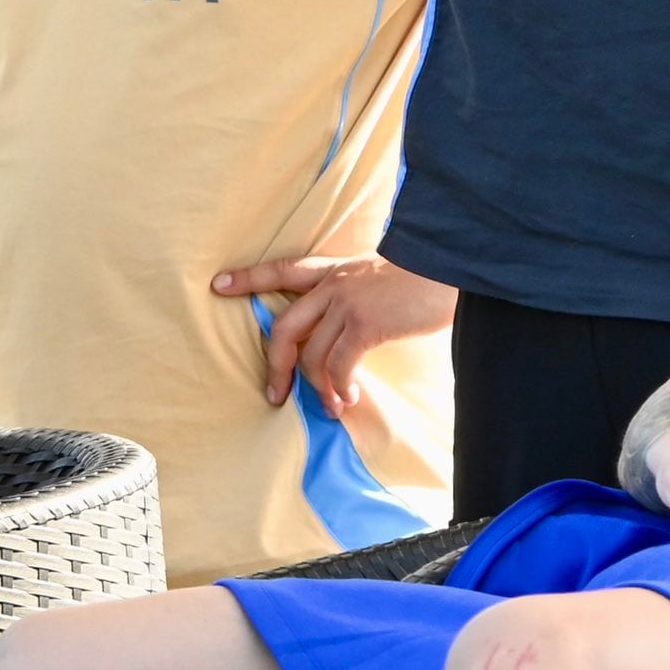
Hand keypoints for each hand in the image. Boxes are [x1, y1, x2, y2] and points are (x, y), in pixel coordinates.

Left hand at [210, 253, 452, 417]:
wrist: (453, 263)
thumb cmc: (424, 277)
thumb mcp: (380, 277)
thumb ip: (356, 297)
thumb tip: (347, 333)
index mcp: (334, 270)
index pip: (282, 270)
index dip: (249, 278)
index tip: (217, 285)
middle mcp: (333, 285)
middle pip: (284, 328)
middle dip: (275, 364)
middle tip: (274, 394)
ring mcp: (346, 304)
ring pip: (311, 354)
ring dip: (318, 388)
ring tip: (332, 406)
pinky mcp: (364, 324)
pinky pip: (339, 364)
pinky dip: (340, 386)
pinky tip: (348, 397)